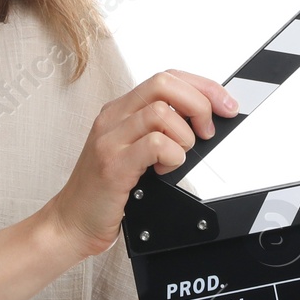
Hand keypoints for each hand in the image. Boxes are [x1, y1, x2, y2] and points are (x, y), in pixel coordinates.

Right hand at [45, 69, 236, 260]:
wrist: (72, 222)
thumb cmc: (106, 190)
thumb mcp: (134, 152)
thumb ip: (161, 131)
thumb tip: (206, 121)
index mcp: (121, 110)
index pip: (167, 77)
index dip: (203, 87)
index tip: (227, 105)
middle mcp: (113, 118)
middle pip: (165, 84)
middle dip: (200, 104)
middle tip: (208, 131)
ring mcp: (109, 139)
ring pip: (162, 112)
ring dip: (184, 137)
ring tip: (177, 157)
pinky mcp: (112, 164)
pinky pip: (155, 144)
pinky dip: (172, 157)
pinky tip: (165, 171)